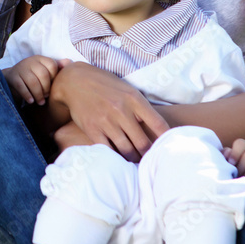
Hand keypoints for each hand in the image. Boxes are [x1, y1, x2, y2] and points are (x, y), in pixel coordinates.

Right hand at [3, 56, 66, 104]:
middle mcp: (30, 61)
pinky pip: (21, 87)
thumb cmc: (33, 75)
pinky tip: (31, 101)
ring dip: (38, 95)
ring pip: (33, 82)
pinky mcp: (13, 77)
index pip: (52, 65)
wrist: (11, 78)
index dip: (54, 78)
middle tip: (46, 96)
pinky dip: (28, 96)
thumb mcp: (44, 70)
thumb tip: (70, 62)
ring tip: (40, 102)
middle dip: (46, 88)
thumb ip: (57, 67)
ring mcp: (21, 68)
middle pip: (43, 75)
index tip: (52, 87)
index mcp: (40, 58)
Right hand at [49, 61, 168, 162]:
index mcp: (134, 99)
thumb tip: (158, 129)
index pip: (158, 124)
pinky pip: (108, 150)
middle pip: (143, 143)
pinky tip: (120, 159)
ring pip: (127, 150)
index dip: (166, 139)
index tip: (169, 147)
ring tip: (138, 162)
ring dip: (134, 159)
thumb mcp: (127, 89)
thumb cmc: (106, 85)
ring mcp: (106, 121)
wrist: (76, 81)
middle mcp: (121, 110)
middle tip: (153, 161)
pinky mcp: (92, 129)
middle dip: (149, 154)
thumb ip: (141, 107)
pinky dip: (116, 157)